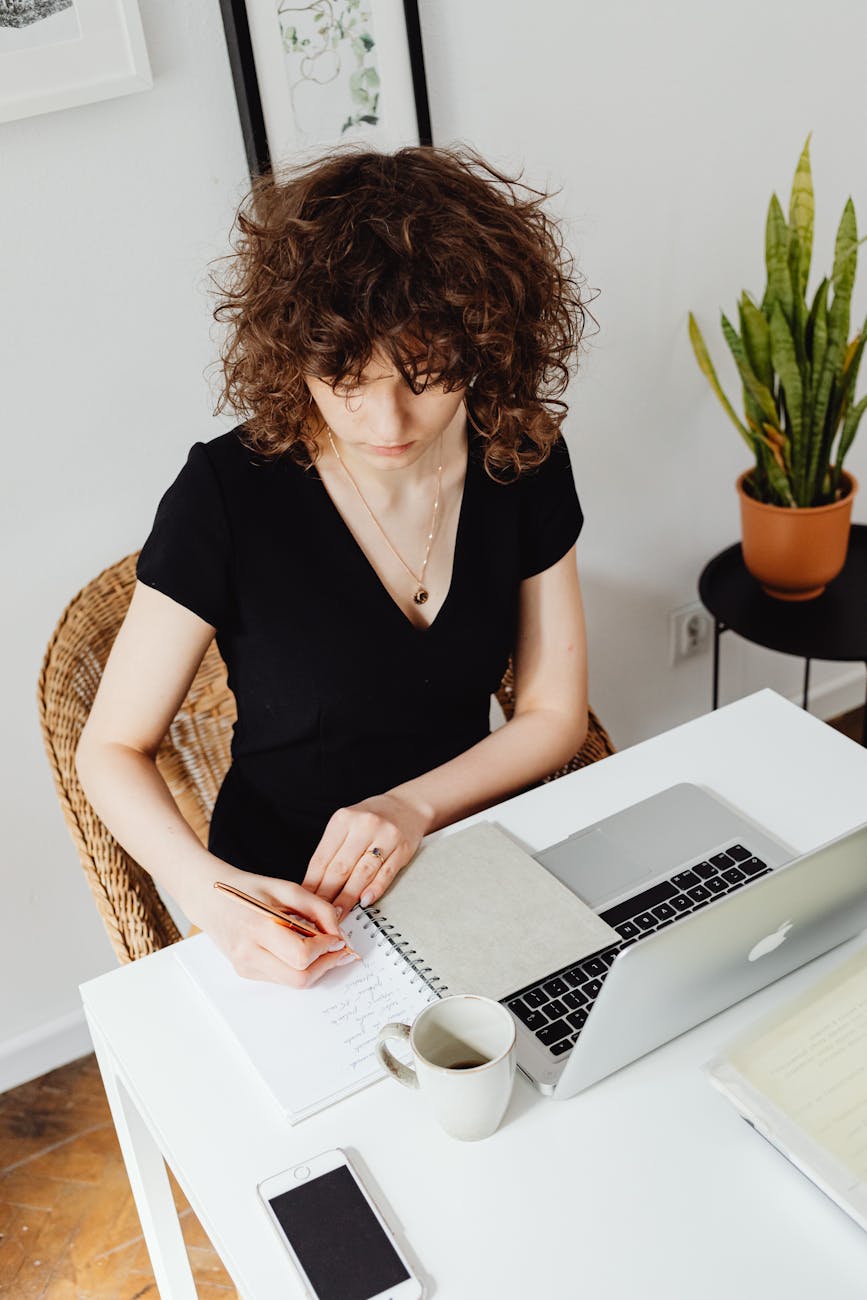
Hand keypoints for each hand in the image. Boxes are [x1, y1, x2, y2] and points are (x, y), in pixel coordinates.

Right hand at [187, 859, 352, 987]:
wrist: (209, 898)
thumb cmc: (247, 890)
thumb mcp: (286, 888)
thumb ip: (317, 907)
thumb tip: (338, 931)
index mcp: (258, 927)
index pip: (301, 955)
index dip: (326, 949)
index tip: (337, 938)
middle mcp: (249, 953)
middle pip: (299, 978)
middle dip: (325, 965)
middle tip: (337, 950)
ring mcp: (246, 966)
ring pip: (292, 982)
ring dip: (314, 968)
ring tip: (321, 948)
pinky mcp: (246, 972)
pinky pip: (280, 978)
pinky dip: (297, 967)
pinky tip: (300, 949)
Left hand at [302, 791, 429, 916]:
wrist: (407, 806)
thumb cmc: (371, 819)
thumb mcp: (346, 824)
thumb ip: (332, 850)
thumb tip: (313, 885)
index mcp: (343, 820)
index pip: (322, 858)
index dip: (312, 884)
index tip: (307, 901)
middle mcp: (364, 825)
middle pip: (340, 868)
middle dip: (328, 895)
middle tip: (320, 914)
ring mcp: (385, 836)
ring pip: (362, 873)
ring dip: (348, 898)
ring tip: (339, 913)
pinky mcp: (402, 849)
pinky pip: (385, 873)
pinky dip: (374, 889)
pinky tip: (364, 901)